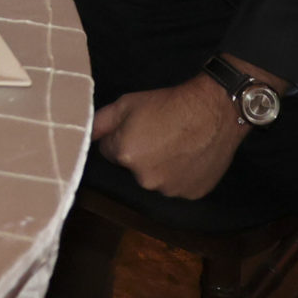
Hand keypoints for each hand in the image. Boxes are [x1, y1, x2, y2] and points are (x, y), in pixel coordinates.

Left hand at [93, 73, 248, 199]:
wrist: (213, 110)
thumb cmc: (169, 104)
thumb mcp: (126, 104)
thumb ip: (100, 122)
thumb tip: (84, 135)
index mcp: (125, 155)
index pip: (109, 152)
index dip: (121, 138)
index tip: (137, 128)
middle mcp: (145, 178)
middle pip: (133, 168)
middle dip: (140, 154)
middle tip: (159, 135)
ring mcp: (171, 189)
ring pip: (156, 178)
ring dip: (161, 167)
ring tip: (177, 144)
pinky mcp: (192, 194)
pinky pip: (178, 186)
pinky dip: (181, 175)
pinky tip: (189, 156)